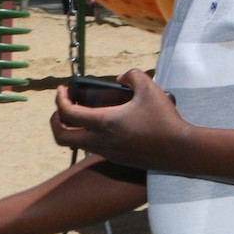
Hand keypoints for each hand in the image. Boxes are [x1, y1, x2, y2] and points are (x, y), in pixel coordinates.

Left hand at [52, 69, 183, 168]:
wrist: (179, 150)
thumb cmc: (164, 120)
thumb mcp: (149, 87)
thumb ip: (131, 75)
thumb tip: (119, 78)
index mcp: (104, 123)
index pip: (66, 113)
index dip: (59, 99)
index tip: (63, 90)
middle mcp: (100, 141)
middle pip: (60, 137)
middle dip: (54, 121)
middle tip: (62, 107)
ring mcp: (107, 152)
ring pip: (74, 145)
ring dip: (70, 130)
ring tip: (79, 115)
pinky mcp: (115, 158)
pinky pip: (90, 148)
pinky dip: (86, 136)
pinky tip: (100, 124)